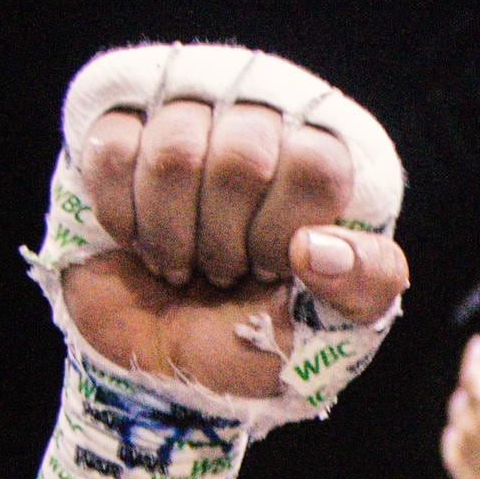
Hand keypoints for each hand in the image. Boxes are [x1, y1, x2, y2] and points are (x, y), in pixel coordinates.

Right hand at [53, 59, 412, 408]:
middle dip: (225, 241)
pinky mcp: (119, 132)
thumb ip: (367, 279)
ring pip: (173, 151)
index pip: (314, 163)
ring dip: (171, 233)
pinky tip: (136, 239)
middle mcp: (260, 123)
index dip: (282, 232)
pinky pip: (112, 149)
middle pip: (241, 157)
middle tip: (224, 272)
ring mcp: (186, 120)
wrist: (176, 358)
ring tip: (182, 263)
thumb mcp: (341, 320)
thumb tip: (314, 246)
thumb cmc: (267, 332)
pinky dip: (122, 214)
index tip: (272, 268)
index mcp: (323, 159)